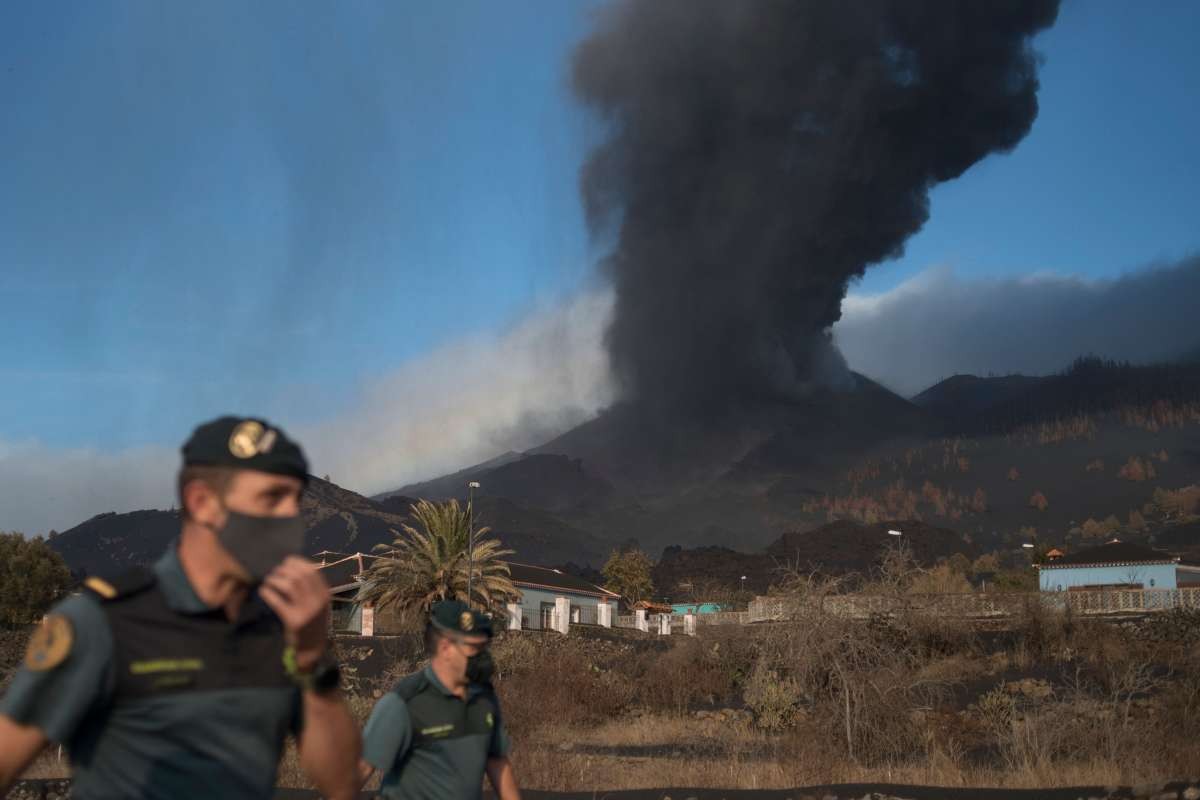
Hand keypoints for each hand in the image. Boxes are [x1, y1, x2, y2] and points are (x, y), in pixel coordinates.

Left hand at [260, 556, 330, 671]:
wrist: (312, 648)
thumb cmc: (313, 621)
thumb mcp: (318, 603)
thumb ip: (311, 588)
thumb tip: (293, 566)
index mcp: (325, 594)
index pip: (311, 571)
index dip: (297, 562)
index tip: (286, 561)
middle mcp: (318, 601)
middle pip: (299, 575)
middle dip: (284, 569)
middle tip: (275, 571)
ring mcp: (306, 611)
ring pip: (289, 585)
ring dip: (275, 579)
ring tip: (269, 580)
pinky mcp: (294, 621)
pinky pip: (278, 601)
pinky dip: (268, 593)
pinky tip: (263, 591)